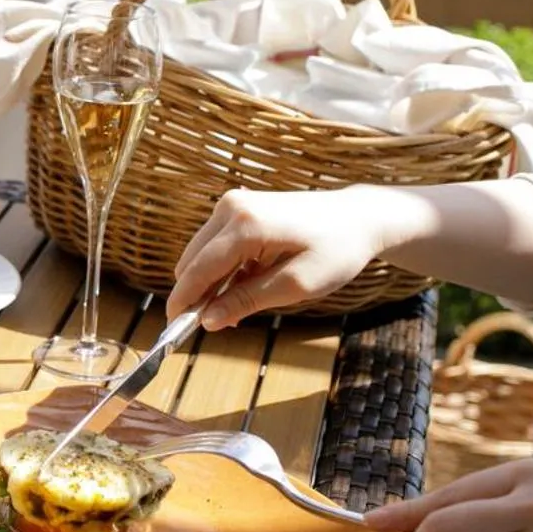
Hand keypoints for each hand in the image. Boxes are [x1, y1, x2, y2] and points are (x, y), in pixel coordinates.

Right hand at [168, 187, 388, 327]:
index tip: (173, 328)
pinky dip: (221, 269)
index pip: (199, 269)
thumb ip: (247, 301)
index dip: (184, 301)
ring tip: (238, 307)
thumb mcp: (296, 285)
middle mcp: (231, 207)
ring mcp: (234, 203)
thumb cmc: (337, 250)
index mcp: (246, 224)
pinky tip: (245, 285)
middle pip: (192, 260)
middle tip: (215, 324)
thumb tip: (208, 320)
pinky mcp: (239, 206)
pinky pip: (215, 244)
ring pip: (200, 253)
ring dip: (210, 283)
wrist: (360, 218)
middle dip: (197, 294)